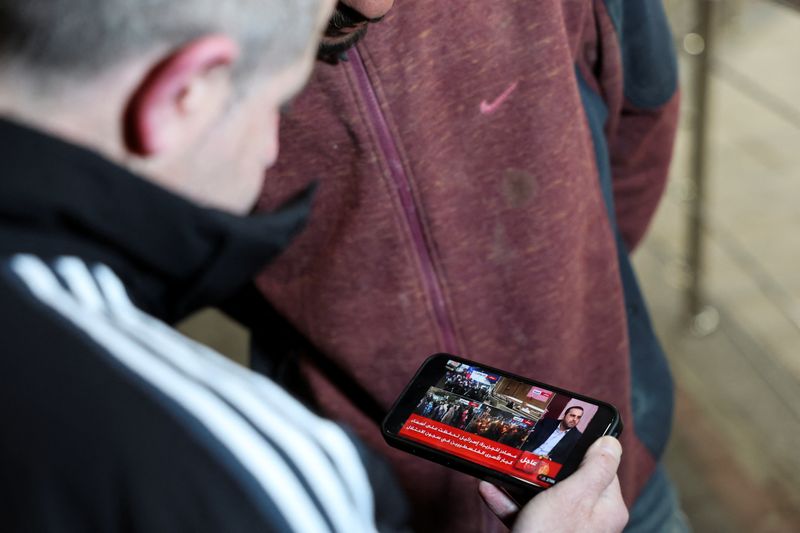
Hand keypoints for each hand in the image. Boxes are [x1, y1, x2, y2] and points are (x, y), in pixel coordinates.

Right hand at [479, 436, 627, 532]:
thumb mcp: (574, 494)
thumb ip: (595, 467)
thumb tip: (612, 442)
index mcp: (606, 506)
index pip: (600, 466)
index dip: (581, 449)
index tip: (560, 434)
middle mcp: (589, 517)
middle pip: (568, 479)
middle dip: (541, 465)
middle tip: (525, 449)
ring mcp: (566, 528)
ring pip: (543, 496)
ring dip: (518, 482)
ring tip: (501, 467)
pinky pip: (526, 512)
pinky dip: (507, 501)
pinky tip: (489, 488)